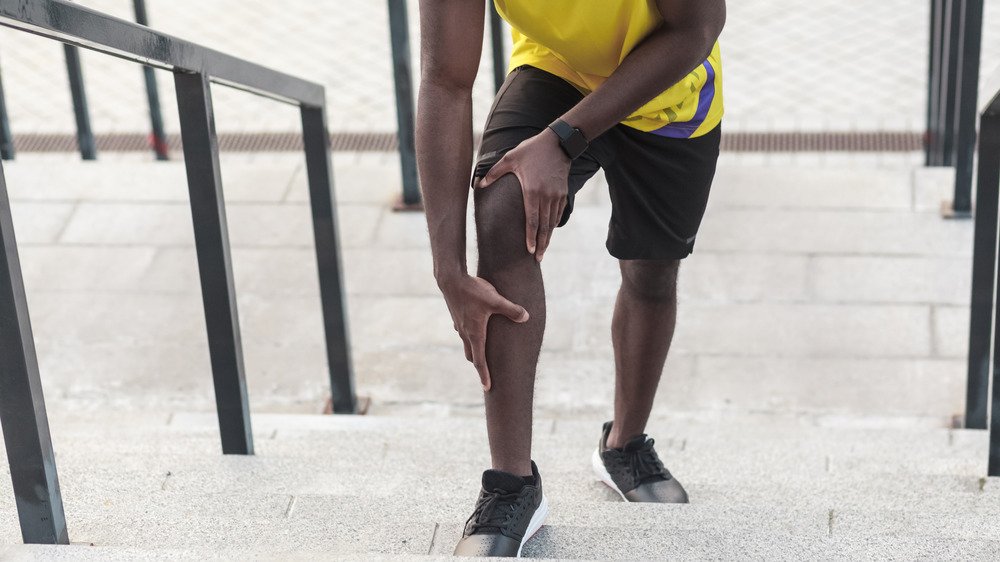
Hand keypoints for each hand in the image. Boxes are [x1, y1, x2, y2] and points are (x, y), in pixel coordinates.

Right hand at [439, 274, 529, 390]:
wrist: (450, 280)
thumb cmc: (472, 290)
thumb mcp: (495, 300)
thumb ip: (511, 309)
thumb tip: (526, 317)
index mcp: (475, 334)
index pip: (480, 361)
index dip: (484, 375)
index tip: (487, 388)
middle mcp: (465, 333)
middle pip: (472, 356)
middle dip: (480, 366)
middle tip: (487, 375)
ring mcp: (459, 326)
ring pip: (467, 344)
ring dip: (475, 352)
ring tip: (483, 355)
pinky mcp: (457, 318)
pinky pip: (464, 333)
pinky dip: (471, 338)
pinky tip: (476, 330)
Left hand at [477, 128, 570, 261]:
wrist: (558, 143)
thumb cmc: (531, 150)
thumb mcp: (509, 158)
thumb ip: (494, 173)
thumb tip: (479, 184)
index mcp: (532, 191)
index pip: (532, 220)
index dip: (531, 237)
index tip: (530, 251)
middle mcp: (546, 196)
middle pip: (544, 226)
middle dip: (541, 245)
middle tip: (538, 259)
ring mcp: (556, 196)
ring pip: (552, 222)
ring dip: (548, 238)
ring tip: (542, 251)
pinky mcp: (563, 193)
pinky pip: (558, 214)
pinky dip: (553, 225)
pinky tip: (548, 233)